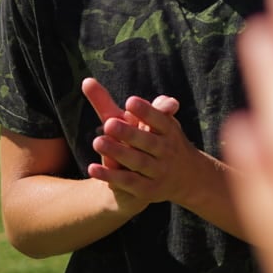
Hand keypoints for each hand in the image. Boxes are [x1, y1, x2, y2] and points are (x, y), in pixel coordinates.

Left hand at [82, 80, 204, 205]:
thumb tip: (87, 82)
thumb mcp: (151, 123)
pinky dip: (110, 176)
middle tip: (109, 124)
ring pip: (137, 162)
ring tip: (98, 142)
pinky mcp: (148, 189)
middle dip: (130, 133)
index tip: (130, 101)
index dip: (146, 111)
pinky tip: (92, 169)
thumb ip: (120, 104)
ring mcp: (159, 171)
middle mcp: (166, 150)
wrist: (185, 178)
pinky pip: (128, 183)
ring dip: (118, 153)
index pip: (160, 119)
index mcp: (168, 130)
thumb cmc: (159, 141)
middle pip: (148, 141)